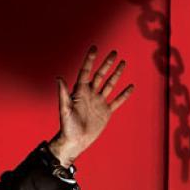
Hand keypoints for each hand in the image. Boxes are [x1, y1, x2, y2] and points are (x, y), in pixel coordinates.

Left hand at [50, 44, 135, 162]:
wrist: (75, 141)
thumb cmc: (67, 126)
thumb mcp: (64, 109)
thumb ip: (63, 94)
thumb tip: (59, 78)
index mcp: (79, 92)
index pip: (85, 72)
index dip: (90, 60)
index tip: (94, 48)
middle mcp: (90, 94)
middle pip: (100, 75)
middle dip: (107, 64)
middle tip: (114, 52)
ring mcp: (99, 102)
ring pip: (109, 85)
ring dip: (116, 74)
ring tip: (123, 63)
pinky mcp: (106, 112)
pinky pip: (117, 101)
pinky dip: (124, 94)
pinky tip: (130, 86)